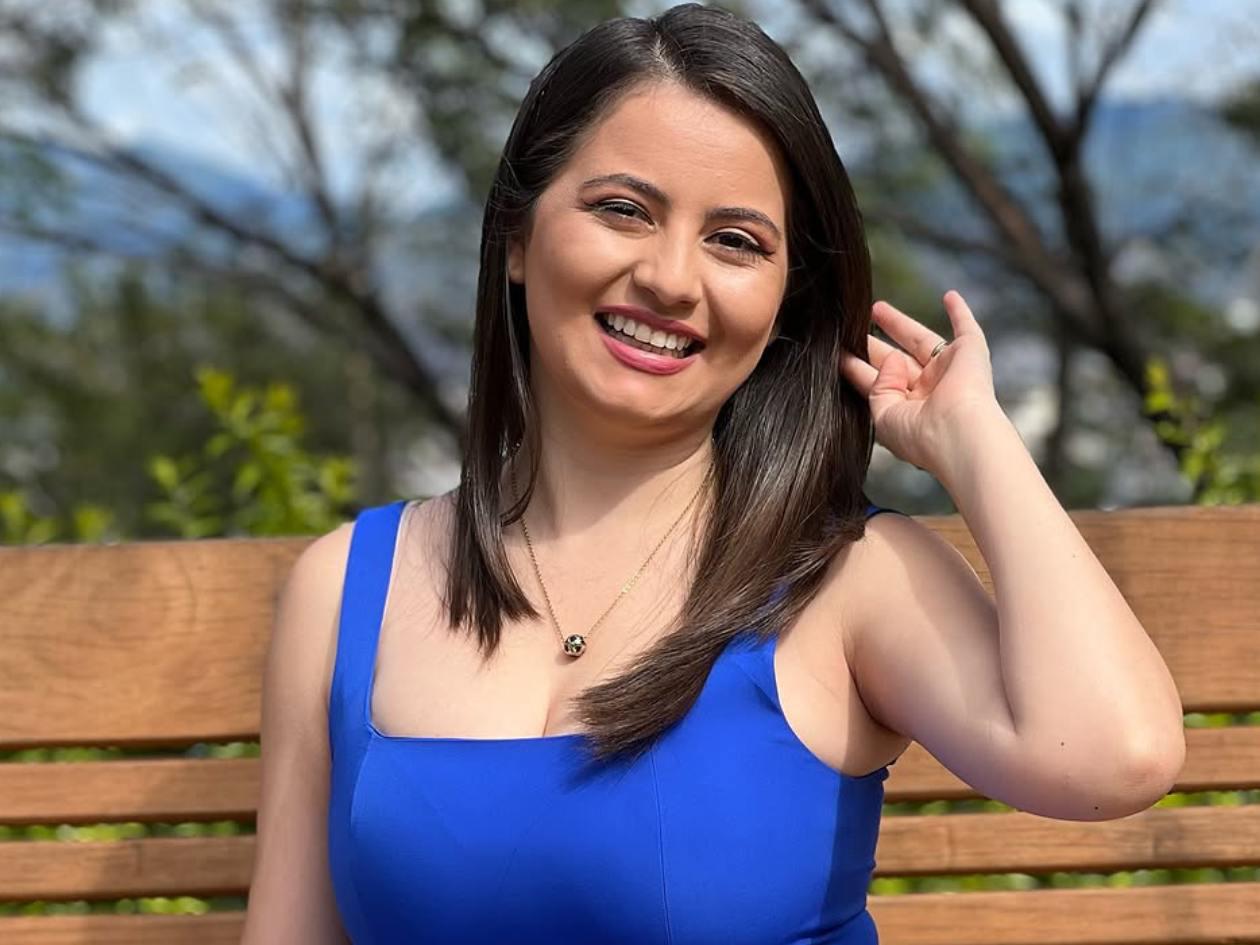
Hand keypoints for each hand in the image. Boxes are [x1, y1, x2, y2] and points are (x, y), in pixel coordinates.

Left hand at [840, 290, 1000, 476]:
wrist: (957, 434)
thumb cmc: (919, 436)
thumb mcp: (882, 417)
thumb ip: (877, 386)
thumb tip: (889, 358)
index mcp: (907, 411)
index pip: (877, 384)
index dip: (857, 367)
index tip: (838, 354)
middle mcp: (928, 392)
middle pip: (895, 360)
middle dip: (873, 344)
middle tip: (851, 326)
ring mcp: (949, 372)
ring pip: (920, 340)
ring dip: (900, 323)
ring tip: (875, 308)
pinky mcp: (970, 355)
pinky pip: (967, 328)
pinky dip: (960, 312)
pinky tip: (950, 297)